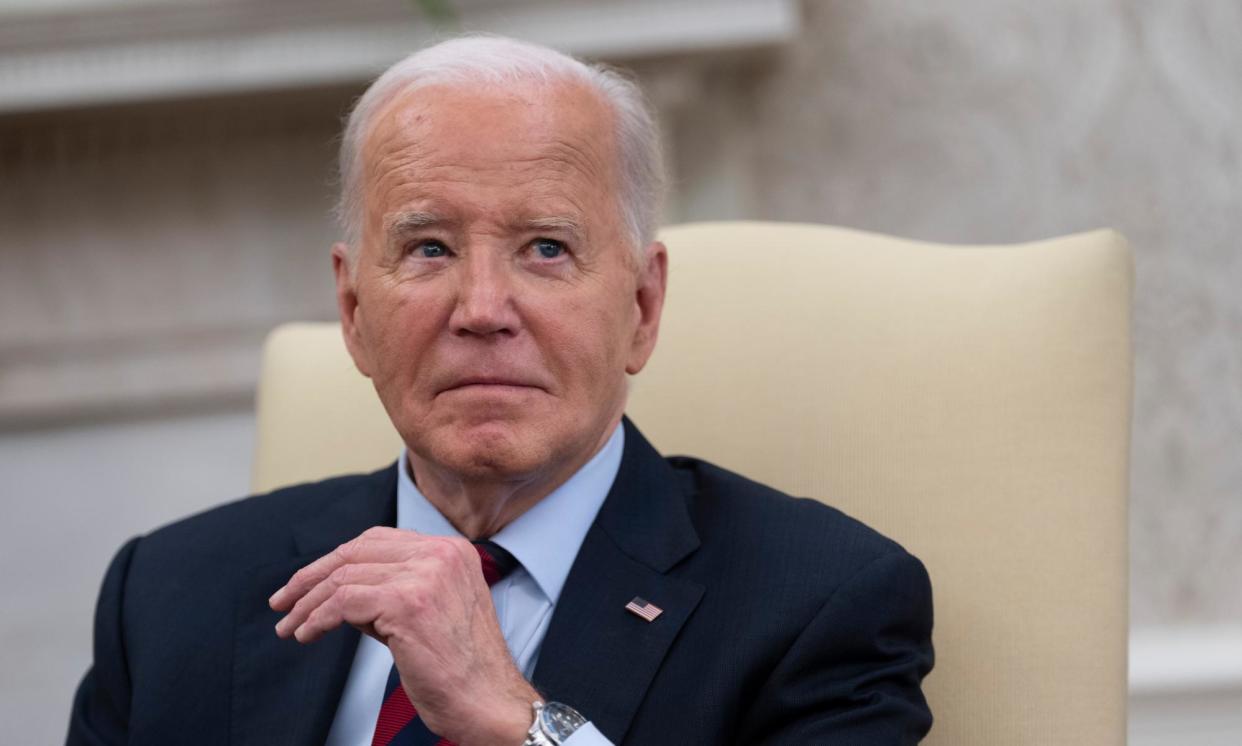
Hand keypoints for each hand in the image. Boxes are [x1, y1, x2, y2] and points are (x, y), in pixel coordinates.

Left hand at [269, 527, 537, 745]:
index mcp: (452, 550)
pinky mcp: (407, 603)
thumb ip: (394, 590)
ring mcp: (426, 575)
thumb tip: (340, 591)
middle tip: (284, 601)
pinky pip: (343, 602)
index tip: (307, 583)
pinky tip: (306, 634)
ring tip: (290, 626)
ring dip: (308, 604)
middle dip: (311, 577)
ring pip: (344, 577)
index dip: (335, 560)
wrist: (490, 702)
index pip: (377, 540)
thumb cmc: (463, 669)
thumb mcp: (434, 611)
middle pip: (355, 551)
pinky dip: (316, 619)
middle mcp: (441, 554)